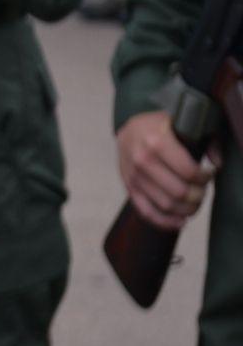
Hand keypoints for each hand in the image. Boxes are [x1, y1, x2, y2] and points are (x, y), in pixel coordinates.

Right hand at [116, 110, 214, 230]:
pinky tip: (181, 221)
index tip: (209, 174)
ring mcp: (133, 176)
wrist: (129, 129)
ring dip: (187, 209)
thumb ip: (206, 141)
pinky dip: (166, 222)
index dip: (204, 178)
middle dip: (198, 196)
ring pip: (166, 205)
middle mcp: (142, 160)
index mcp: (156, 141)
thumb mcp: (183, 124)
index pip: (188, 171)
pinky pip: (147, 212)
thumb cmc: (160, 127)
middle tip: (202, 190)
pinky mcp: (128, 187)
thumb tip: (218, 165)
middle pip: (179, 192)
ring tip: (194, 202)